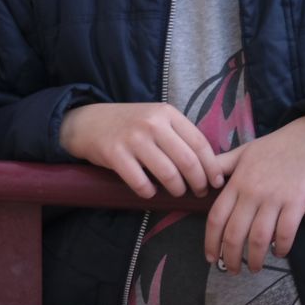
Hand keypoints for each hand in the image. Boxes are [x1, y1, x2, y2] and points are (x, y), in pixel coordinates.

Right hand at [60, 102, 222, 198]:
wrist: (88, 122)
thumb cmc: (128, 124)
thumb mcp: (155, 119)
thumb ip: (179, 135)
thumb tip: (210, 166)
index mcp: (166, 113)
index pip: (200, 143)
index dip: (212, 167)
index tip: (216, 182)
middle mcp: (151, 123)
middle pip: (188, 161)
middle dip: (199, 183)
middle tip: (199, 192)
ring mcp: (132, 138)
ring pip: (168, 174)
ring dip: (177, 190)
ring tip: (176, 192)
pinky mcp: (114, 154)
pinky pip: (141, 183)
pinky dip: (149, 192)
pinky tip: (150, 191)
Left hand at [204, 115, 304, 273]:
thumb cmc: (274, 147)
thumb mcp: (241, 153)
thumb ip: (221, 167)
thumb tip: (204, 182)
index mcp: (236, 183)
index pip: (216, 217)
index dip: (210, 240)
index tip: (210, 257)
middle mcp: (252, 193)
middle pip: (235, 232)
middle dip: (230, 256)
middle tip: (231, 271)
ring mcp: (275, 198)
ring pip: (259, 236)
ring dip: (255, 257)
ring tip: (254, 268)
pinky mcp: (297, 202)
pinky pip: (286, 231)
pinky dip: (282, 246)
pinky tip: (279, 253)